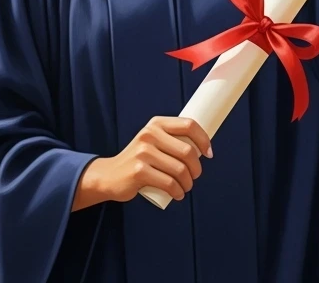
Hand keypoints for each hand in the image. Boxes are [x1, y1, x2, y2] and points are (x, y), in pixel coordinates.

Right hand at [72, 117, 210, 209]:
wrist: (109, 175)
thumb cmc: (139, 159)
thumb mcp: (153, 140)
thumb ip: (172, 138)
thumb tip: (202, 146)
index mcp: (157, 123)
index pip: (189, 125)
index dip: (204, 139)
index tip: (209, 153)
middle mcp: (150, 134)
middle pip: (187, 150)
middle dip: (197, 167)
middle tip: (196, 176)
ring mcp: (143, 152)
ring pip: (179, 169)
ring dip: (188, 182)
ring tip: (186, 187)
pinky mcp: (139, 171)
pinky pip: (168, 183)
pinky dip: (178, 191)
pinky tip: (178, 194)